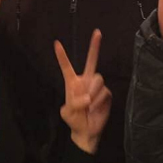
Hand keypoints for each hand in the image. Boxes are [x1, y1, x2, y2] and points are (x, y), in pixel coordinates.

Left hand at [55, 30, 111, 154]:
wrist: (87, 131)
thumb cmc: (74, 120)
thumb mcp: (67, 113)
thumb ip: (74, 104)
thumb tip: (87, 98)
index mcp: (72, 83)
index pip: (66, 67)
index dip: (62, 56)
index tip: (56, 43)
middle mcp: (85, 81)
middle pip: (91, 60)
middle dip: (94, 46)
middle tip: (97, 32)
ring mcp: (97, 87)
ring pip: (98, 79)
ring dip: (93, 93)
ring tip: (89, 105)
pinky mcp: (107, 94)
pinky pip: (105, 92)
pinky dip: (99, 101)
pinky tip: (95, 108)